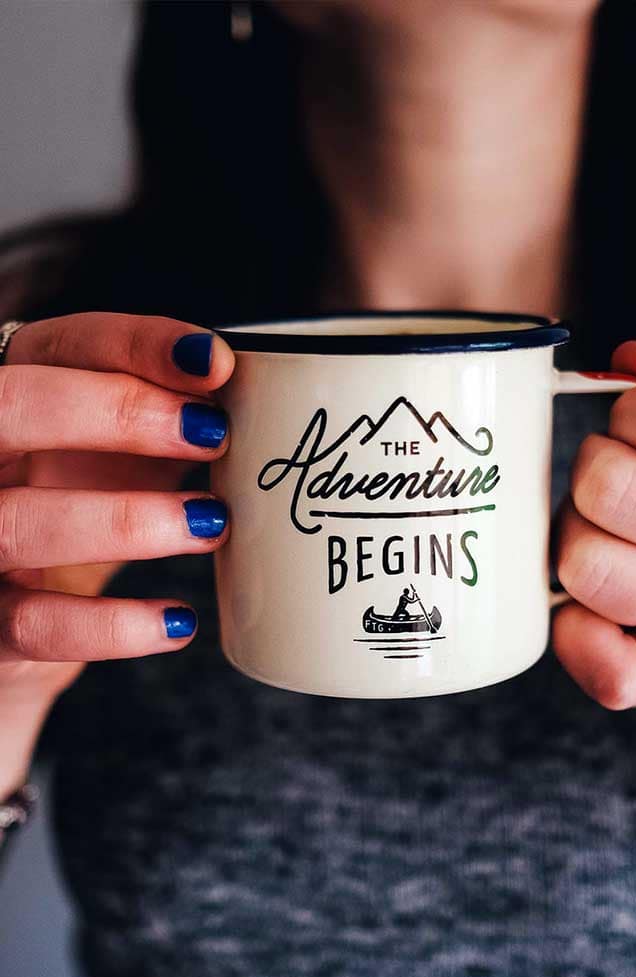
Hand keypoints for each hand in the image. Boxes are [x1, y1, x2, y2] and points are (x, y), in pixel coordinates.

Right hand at [0, 312, 233, 715]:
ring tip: (210, 523)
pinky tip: (177, 621)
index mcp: (13, 398)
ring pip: (22, 520)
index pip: (62, 345)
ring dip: (124, 519)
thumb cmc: (76, 511)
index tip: (215, 360)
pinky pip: (38, 624)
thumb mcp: (117, 454)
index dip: (136, 344)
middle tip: (211, 432)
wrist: (14, 617)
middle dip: (116, 412)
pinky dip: (114, 625)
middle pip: (15, 407)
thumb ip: (168, 423)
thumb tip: (262, 402)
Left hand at [553, 341, 635, 724]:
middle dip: (593, 472)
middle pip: (618, 491)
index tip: (635, 423)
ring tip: (603, 536)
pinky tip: (590, 607)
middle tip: (611, 480)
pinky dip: (576, 633)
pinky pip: (605, 666)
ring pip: (593, 568)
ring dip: (575, 541)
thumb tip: (629, 360)